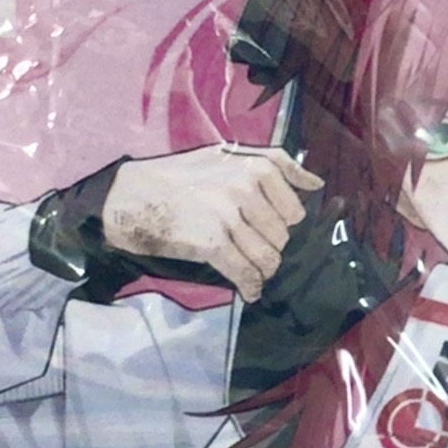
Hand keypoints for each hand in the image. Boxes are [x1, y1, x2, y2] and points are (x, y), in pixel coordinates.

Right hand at [101, 143, 322, 301]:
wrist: (130, 197)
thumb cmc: (179, 177)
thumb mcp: (227, 156)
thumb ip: (275, 164)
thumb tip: (317, 184)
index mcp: (255, 165)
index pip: (295, 209)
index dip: (282, 224)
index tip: (265, 228)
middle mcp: (245, 187)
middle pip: (282, 236)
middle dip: (270, 247)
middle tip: (249, 249)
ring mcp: (229, 215)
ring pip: (269, 257)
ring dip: (262, 270)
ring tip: (249, 269)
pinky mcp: (213, 242)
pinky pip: (247, 273)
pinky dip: (251, 287)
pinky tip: (248, 291)